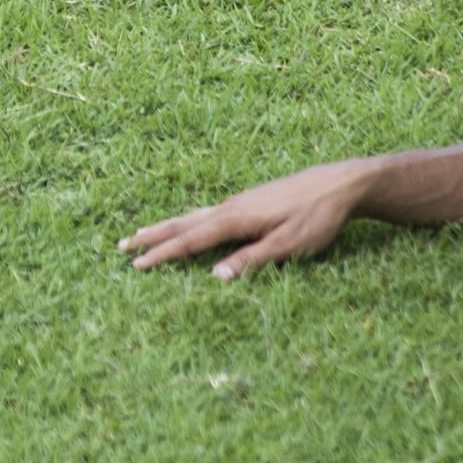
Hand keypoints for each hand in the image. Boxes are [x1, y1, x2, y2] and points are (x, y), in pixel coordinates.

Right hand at [119, 157, 379, 281]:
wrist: (340, 184)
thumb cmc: (317, 216)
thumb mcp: (288, 245)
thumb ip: (251, 261)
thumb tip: (214, 278)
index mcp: (236, 218)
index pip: (190, 240)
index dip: (163, 255)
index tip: (136, 266)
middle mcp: (231, 206)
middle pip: (183, 222)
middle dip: (152, 235)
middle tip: (121, 244)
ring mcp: (240, 201)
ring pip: (193, 215)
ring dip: (167, 226)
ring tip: (144, 233)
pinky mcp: (250, 201)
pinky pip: (208, 212)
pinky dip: (188, 220)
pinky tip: (191, 224)